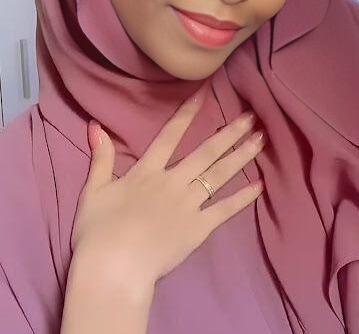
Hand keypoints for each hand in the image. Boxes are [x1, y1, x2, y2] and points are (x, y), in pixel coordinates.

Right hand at [70, 87, 265, 303]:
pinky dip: (243, 197)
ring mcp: (189, 204)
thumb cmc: (98, 232)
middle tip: (252, 117)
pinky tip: (260, 185)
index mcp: (148, 171)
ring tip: (260, 140)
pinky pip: (225, 210)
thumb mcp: (94, 190)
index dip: (189, 112)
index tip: (206, 93)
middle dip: (230, 133)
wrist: (113, 269)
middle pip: (206, 152)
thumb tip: (96, 126)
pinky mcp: (199, 229)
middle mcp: (173, 181)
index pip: (171, 134)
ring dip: (241, 156)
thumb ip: (101, 158)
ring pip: (220, 175)